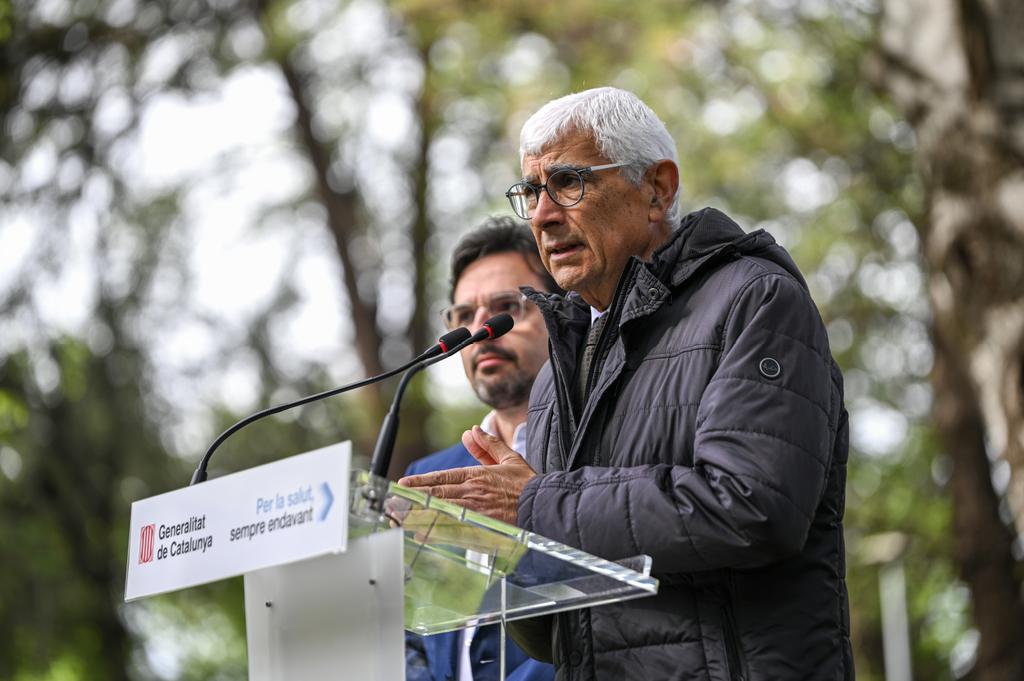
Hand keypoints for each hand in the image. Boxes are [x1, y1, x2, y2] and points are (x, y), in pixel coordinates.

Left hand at [398, 426, 536, 524]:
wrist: (545, 507)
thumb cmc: (528, 485)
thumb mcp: (508, 458)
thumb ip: (487, 445)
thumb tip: (471, 431)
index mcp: (477, 476)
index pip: (442, 478)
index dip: (420, 482)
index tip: (402, 484)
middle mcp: (473, 493)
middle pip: (435, 495)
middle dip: (411, 499)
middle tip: (390, 502)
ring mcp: (475, 512)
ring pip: (440, 513)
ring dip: (417, 515)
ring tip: (398, 517)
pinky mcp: (481, 529)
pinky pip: (453, 531)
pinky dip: (435, 533)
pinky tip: (420, 534)